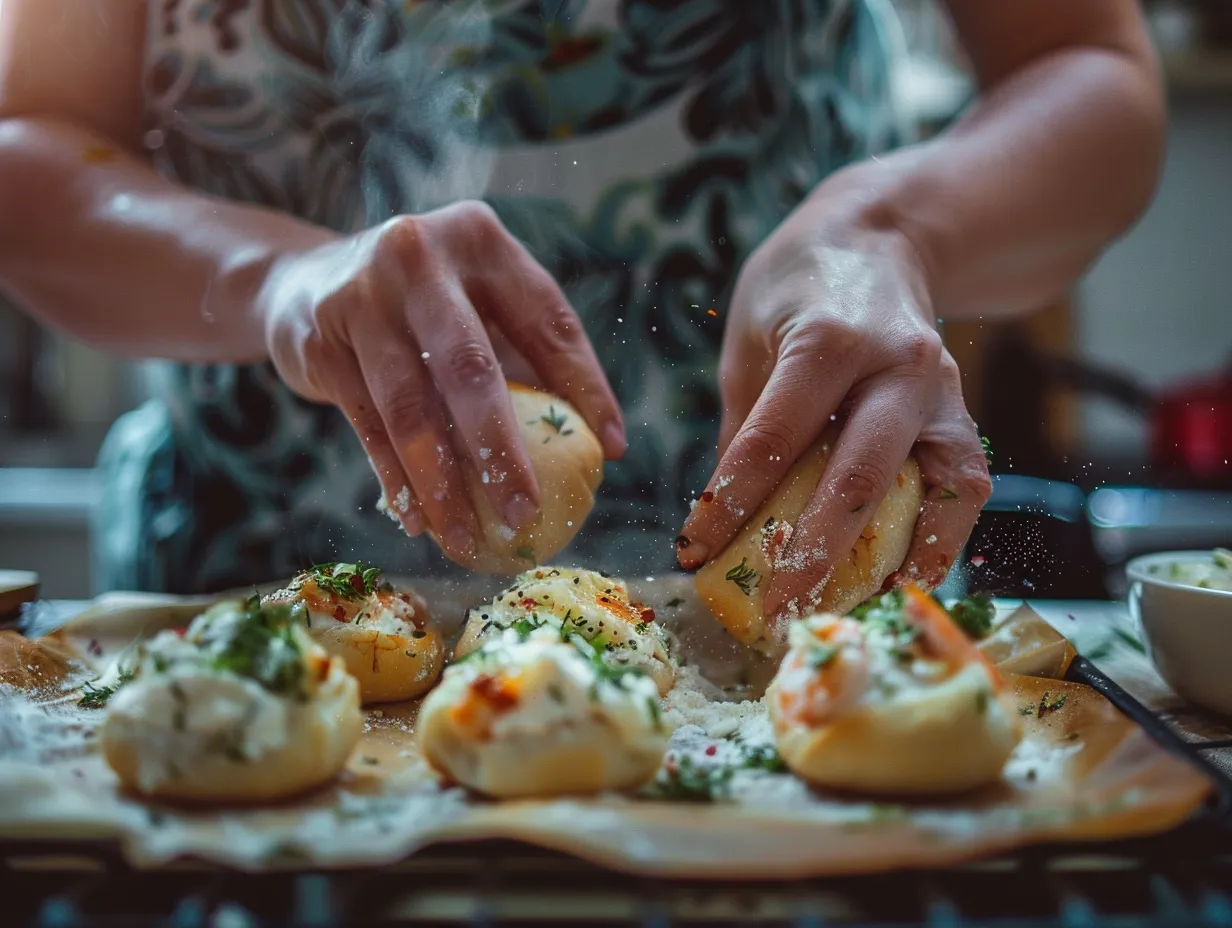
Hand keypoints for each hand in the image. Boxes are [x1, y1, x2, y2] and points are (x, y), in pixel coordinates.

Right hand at [258, 201, 625, 561]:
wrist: (298, 284)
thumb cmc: (419, 308)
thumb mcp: (473, 303)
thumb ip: (525, 356)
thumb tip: (599, 445)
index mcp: (480, 240)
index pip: (548, 319)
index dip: (585, 385)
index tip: (610, 449)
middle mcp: (419, 256)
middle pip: (472, 369)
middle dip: (502, 452)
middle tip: (526, 512)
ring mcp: (361, 297)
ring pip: (411, 409)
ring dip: (443, 486)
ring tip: (467, 540)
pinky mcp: (319, 341)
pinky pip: (368, 426)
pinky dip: (396, 481)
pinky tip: (420, 522)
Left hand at [676, 194, 991, 620]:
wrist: (882, 238)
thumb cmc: (798, 287)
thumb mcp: (748, 338)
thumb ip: (744, 422)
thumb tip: (728, 512)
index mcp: (830, 340)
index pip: (773, 441)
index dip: (731, 504)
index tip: (695, 550)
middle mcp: (897, 369)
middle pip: (856, 480)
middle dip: (809, 555)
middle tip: (771, 609)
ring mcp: (941, 396)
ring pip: (927, 495)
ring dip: (886, 563)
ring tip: (845, 613)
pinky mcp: (963, 418)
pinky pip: (960, 495)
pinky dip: (934, 546)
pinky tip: (895, 582)